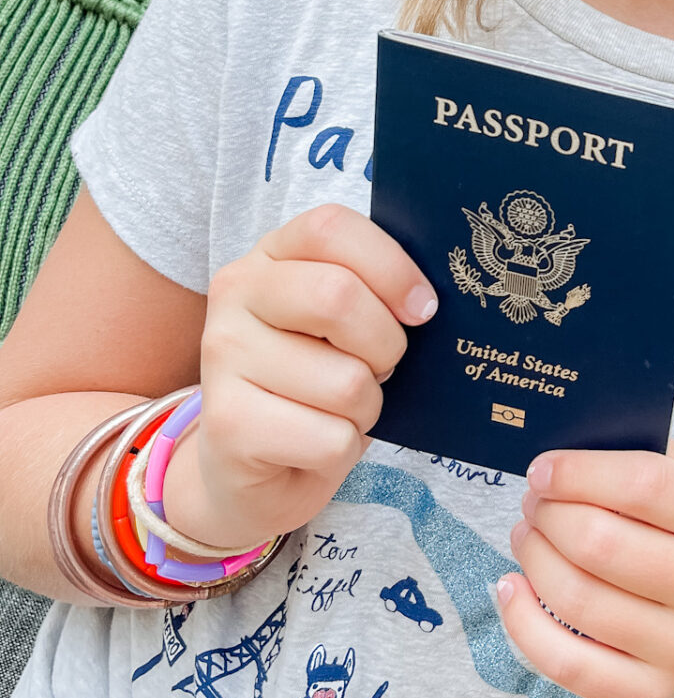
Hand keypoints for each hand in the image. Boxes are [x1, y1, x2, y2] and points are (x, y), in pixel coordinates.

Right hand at [162, 204, 434, 550]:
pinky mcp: (227, 425)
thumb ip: (372, 293)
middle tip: (381, 366)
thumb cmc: (314, 385)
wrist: (251, 469)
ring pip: (346, 382)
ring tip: (339, 411)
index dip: (390, 266)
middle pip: (338, 296)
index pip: (330, 228)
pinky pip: (331, 439)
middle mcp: (234, 296)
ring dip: (366, 408)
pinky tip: (314, 445)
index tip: (421, 308)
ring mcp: (223, 359)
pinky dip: (344, 451)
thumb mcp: (341, 324)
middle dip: (386, 344)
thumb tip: (427, 300)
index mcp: (268, 257)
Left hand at [498, 442, 673, 697]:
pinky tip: (512, 590)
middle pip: (600, 543)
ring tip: (527, 537)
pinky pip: (567, 663)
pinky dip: (523, 624)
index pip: (645, 485)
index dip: (580, 472)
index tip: (542, 470)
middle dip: (549, 515)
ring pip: (577, 599)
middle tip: (535, 504)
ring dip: (533, 558)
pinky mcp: (651, 693)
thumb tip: (566, 446)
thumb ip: (646, 459)